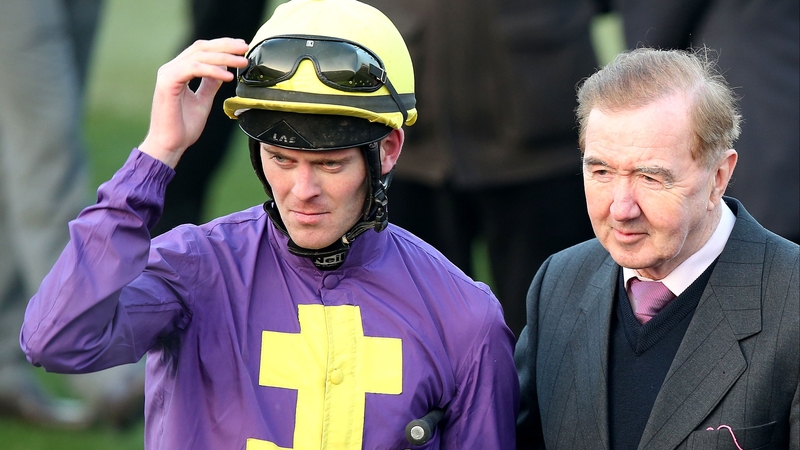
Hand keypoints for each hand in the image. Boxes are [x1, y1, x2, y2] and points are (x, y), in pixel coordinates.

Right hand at [138, 38, 248, 167]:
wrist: (169, 145)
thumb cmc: (183, 127)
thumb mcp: (203, 101)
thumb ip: (210, 83)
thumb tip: (224, 69)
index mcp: (178, 71)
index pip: (201, 50)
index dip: (222, 45)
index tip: (242, 47)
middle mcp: (171, 69)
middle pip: (201, 48)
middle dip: (225, 46)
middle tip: (245, 47)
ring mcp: (168, 74)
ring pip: (199, 56)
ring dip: (223, 57)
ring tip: (242, 62)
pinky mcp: (168, 83)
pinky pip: (193, 69)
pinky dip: (212, 71)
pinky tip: (228, 77)